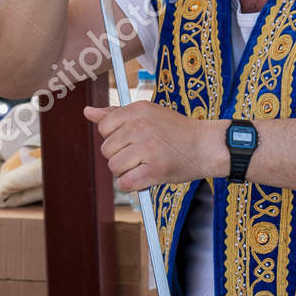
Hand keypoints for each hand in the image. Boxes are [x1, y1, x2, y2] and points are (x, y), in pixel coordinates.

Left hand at [83, 102, 226, 191]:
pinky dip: (134, 185)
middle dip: (120, 157)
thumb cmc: (176, 131)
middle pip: (106, 150)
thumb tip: (87, 111)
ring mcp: (147, 148)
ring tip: (145, 165)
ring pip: (115, 167)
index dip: (115, 138)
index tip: (132, 140)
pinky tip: (146, 178)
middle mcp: (140, 126)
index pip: (104, 127)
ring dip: (127, 172)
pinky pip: (126, 183)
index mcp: (137, 110)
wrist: (208, 145)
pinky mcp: (155, 169)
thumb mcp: (148, 114)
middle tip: (142, 155)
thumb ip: (116, 114)